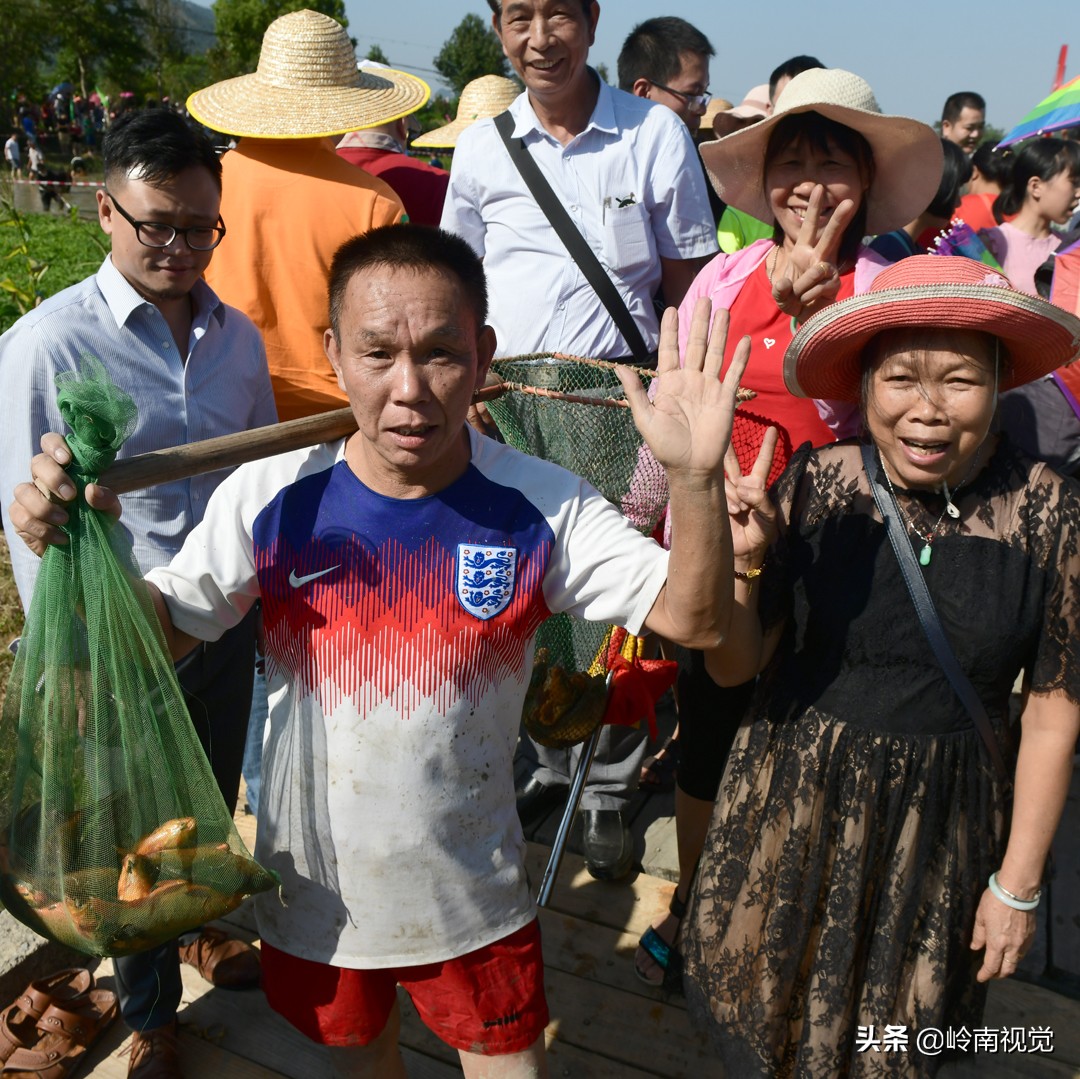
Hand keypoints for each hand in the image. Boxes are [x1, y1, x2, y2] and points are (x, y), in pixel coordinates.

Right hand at [8, 433, 120, 556]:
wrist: (86, 548)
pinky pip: (20, 517)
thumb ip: (107, 499)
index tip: (67, 460)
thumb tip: (92, 489)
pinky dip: (41, 529)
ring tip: (66, 520)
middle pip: (37, 462)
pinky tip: (61, 537)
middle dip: (53, 477)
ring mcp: (29, 496)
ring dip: (44, 506)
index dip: (54, 445)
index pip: (50, 442)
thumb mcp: (110, 510)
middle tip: (71, 495)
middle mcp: (43, 477)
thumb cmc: (97, 519)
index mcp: (65, 467)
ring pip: (22, 490)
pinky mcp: (20, 517)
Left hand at [618, 299, 749, 480]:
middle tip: (703, 299)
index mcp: (670, 384)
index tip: (671, 309)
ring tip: (722, 310)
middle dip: (699, 322)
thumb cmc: (666, 447)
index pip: (670, 351)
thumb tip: (618, 368)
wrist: (691, 468)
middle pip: (696, 345)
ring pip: (716, 353)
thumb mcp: (645, 419)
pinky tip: (744, 339)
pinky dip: (740, 357)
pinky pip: (734, 373)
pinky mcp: (726, 398)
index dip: (671, 331)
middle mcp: (691, 381)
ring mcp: (710, 388)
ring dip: (719, 332)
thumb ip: (636, 392)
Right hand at [723, 430, 778, 568]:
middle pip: (732, 463)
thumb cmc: (761, 533)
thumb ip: (761, 500)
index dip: (767, 446)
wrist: (743, 552)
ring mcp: (726, 493)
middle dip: (727, 450)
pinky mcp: (714, 502)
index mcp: (757, 486)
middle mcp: (740, 486)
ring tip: (741, 510)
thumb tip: (742, 487)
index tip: (772, 429)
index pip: (763, 462)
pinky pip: (718, 494)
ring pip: (726, 482)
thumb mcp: (769, 517)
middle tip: (720, 434)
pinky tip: (733, 512)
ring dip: (734, 495)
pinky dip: (728, 501)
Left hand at [772, 185, 855, 320]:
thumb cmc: (792, 299)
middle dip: (838, 219)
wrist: (804, 317)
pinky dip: (808, 297)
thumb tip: (787, 283)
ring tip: (799, 294)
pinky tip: (808, 300)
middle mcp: (817, 257)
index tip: (818, 187)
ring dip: (804, 283)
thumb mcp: (779, 294)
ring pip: (820, 268)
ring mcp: (828, 271)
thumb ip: (779, 289)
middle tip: (850, 201)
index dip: (812, 209)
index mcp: (803, 251)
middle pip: (830, 236)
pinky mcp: (834, 285)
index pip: (808, 227)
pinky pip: (819, 288)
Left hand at [970, 887, 1035, 981]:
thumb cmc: (994, 901)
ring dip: (1008, 965)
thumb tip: (975, 947)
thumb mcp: (980, 916)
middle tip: (991, 974)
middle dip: (998, 975)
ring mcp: (1023, 943)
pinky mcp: (1031, 937)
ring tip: (1000, 963)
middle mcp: (1012, 947)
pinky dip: (1015, 956)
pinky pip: (1023, 952)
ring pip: (1016, 961)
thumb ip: (979, 934)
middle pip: (1007, 969)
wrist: (1017, 892)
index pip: (991, 966)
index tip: (980, 978)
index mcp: (997, 943)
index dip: (985, 974)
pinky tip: (1010, 951)